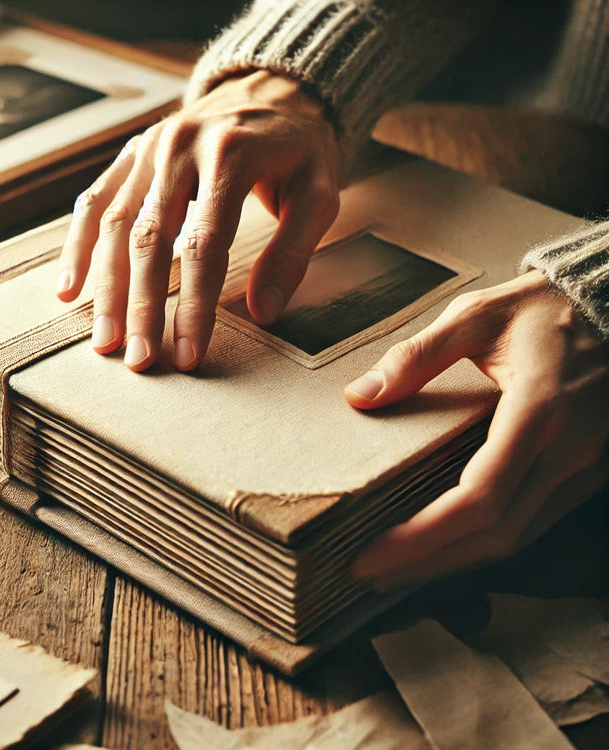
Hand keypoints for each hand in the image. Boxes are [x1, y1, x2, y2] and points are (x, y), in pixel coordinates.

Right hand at [56, 70, 340, 370]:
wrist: (269, 89)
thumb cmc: (298, 150)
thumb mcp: (317, 194)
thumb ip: (292, 252)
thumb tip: (263, 312)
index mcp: (229, 155)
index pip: (204, 245)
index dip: (195, 305)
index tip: (188, 354)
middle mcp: (179, 148)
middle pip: (149, 239)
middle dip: (142, 307)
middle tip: (137, 360)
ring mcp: (147, 149)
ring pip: (113, 225)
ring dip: (106, 288)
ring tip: (103, 340)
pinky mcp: (130, 155)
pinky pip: (93, 202)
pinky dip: (77, 247)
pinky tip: (69, 290)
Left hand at [345, 271, 608, 589]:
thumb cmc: (544, 307)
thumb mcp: (476, 316)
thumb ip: (417, 356)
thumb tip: (361, 395)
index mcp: (539, 411)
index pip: (478, 498)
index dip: (423, 537)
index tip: (373, 554)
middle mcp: (569, 450)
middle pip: (495, 534)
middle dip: (430, 562)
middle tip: (373, 573)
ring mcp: (587, 466)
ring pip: (518, 537)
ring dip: (457, 561)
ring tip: (401, 569)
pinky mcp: (589, 471)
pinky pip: (535, 522)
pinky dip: (488, 543)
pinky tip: (451, 544)